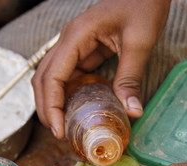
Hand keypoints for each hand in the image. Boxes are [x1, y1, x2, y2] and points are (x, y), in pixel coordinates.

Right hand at [32, 0, 170, 138]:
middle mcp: (68, 41)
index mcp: (75, 37)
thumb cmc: (142, 6)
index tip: (59, 130)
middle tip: (59, 133)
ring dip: (54, 102)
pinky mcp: (83, 50)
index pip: (52, 77)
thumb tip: (132, 112)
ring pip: (52, 78)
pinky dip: (68, 94)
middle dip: (47, 108)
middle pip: (44, 79)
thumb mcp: (139, 42)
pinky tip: (76, 108)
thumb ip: (131, 78)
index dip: (51, 107)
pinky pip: (68, 75)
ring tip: (64, 125)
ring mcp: (73, 46)